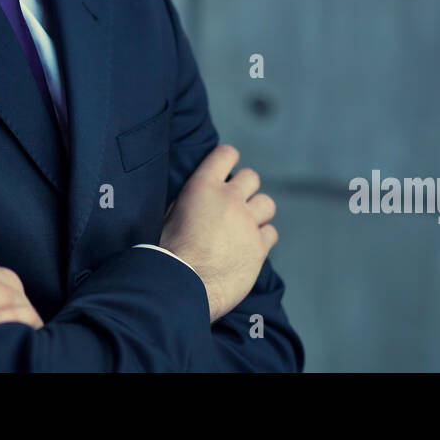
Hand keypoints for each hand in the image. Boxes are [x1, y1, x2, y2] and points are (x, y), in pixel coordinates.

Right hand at [159, 144, 277, 322]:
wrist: (181, 285)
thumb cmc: (168, 253)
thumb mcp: (169, 215)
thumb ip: (190, 201)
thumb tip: (200, 197)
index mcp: (203, 186)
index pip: (226, 154)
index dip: (228, 159)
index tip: (227, 169)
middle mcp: (230, 199)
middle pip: (251, 177)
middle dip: (245, 188)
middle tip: (235, 204)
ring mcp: (247, 223)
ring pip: (267, 203)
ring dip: (257, 212)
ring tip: (244, 226)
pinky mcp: (259, 247)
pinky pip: (271, 232)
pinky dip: (262, 237)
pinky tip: (249, 246)